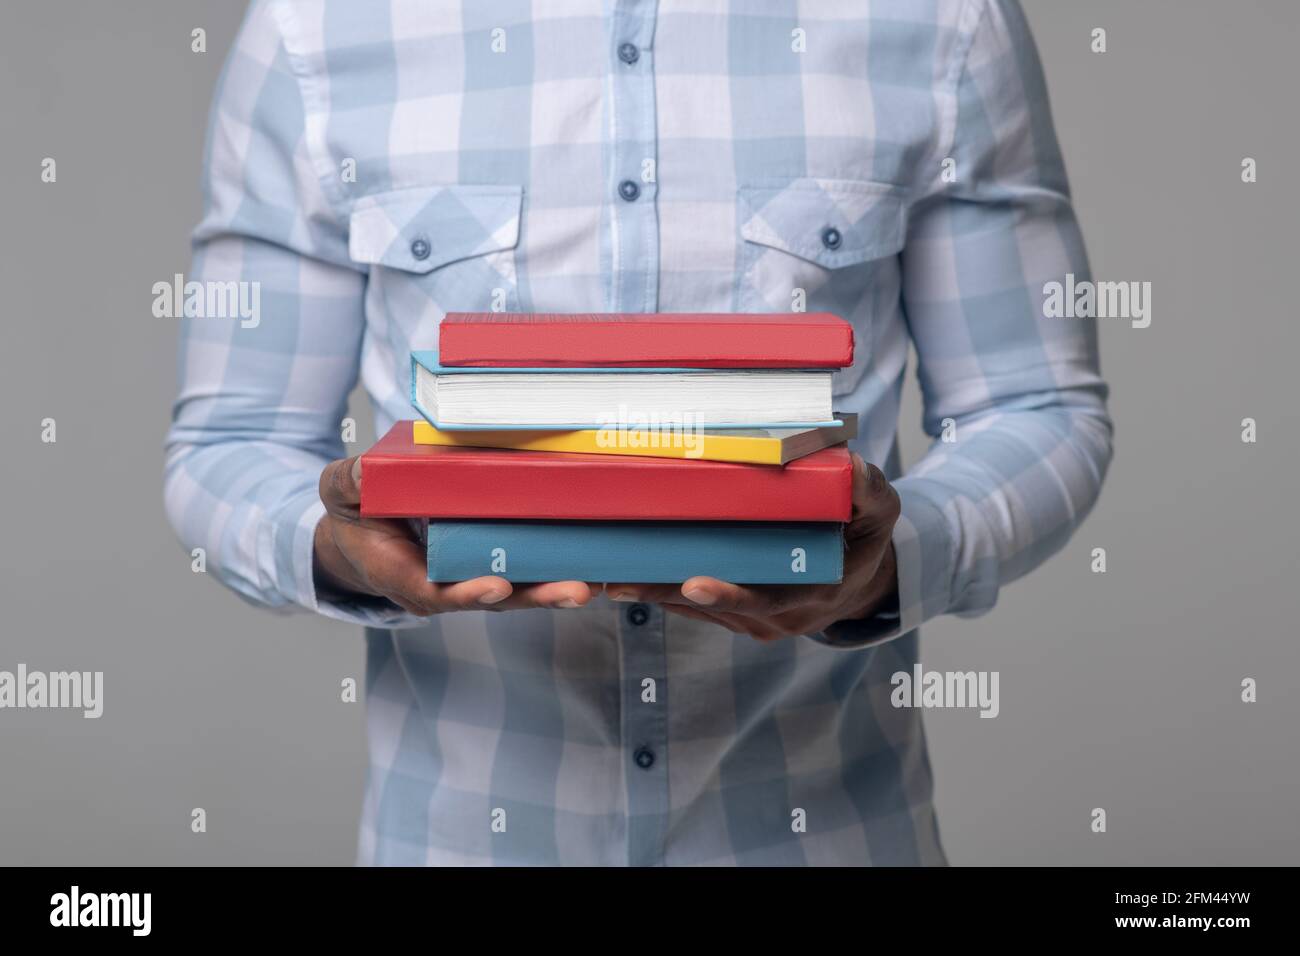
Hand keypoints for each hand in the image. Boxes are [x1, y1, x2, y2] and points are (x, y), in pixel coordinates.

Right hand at [314, 456, 599, 614]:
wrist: (364, 533)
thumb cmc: (355, 513)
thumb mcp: (341, 492)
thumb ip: (350, 484)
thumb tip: (364, 472)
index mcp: (404, 575)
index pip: (436, 593)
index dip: (467, 593)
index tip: (497, 587)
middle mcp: (444, 586)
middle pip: (493, 600)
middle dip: (534, 597)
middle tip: (573, 592)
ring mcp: (472, 578)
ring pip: (519, 591)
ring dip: (555, 590)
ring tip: (592, 585)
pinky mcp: (495, 565)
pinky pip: (527, 572)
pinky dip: (558, 572)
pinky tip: (596, 568)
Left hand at [607, 454, 899, 640]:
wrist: (861, 580)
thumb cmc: (866, 536)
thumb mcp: (882, 510)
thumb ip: (869, 491)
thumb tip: (852, 467)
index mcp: (812, 594)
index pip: (765, 600)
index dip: (729, 594)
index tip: (692, 583)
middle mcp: (778, 618)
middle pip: (713, 608)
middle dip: (664, 594)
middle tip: (619, 580)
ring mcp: (753, 622)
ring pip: (694, 609)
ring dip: (651, 592)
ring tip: (605, 573)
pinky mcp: (734, 618)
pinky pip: (692, 607)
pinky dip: (659, 591)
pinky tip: (622, 572)